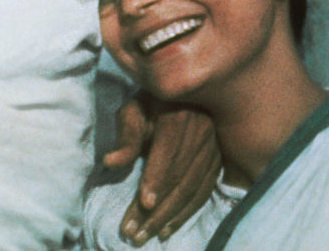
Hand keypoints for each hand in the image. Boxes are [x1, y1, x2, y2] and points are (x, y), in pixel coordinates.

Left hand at [103, 94, 218, 245]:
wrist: (181, 94)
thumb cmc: (149, 104)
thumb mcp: (132, 111)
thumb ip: (125, 137)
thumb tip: (110, 162)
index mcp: (179, 115)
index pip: (168, 152)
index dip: (157, 178)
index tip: (144, 204)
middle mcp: (203, 132)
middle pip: (180, 177)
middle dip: (157, 208)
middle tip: (134, 231)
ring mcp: (214, 148)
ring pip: (193, 190)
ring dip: (169, 217)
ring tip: (145, 235)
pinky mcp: (218, 161)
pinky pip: (204, 192)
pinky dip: (186, 213)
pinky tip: (167, 229)